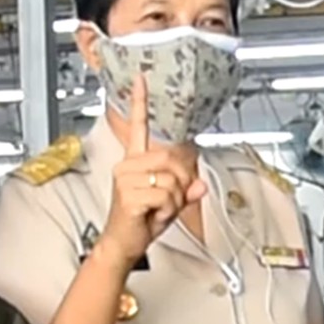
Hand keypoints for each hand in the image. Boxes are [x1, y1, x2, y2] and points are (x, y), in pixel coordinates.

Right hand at [106, 68, 202, 255]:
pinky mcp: (128, 194)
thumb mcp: (168, 205)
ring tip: (156, 210)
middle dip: (179, 184)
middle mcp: (127, 166)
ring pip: (171, 181)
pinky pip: (165, 196)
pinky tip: (151, 216)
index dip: (140, 102)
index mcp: (134, 162)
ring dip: (173, 201)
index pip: (137, 126)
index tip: (141, 79)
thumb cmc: (140, 222)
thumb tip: (201, 184)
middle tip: (166, 201)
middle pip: (171, 159)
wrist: (122, 244)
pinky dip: (167, 210)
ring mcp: (125, 179)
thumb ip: (185, 192)